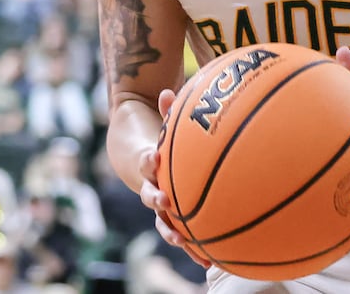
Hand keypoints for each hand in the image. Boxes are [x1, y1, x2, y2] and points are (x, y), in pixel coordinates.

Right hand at [141, 89, 210, 268]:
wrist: (138, 156)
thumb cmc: (159, 136)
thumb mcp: (162, 122)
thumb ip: (166, 108)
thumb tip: (168, 89)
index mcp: (149, 163)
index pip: (145, 160)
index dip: (148, 159)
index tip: (154, 156)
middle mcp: (151, 186)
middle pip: (150, 195)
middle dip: (157, 199)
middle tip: (164, 200)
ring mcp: (161, 204)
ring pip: (164, 221)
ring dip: (173, 232)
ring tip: (181, 241)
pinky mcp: (172, 215)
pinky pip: (184, 232)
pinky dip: (194, 246)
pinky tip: (211, 261)